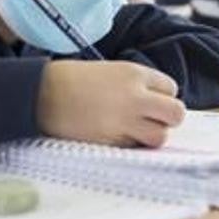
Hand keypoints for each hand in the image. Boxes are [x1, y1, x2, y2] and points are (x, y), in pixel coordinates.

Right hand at [37, 61, 184, 147]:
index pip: (171, 89)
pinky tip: (113, 135)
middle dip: (168, 118)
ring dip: (151, 136)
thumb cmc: (71, 80)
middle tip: (150, 119)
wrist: (42, 94)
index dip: (162, 97)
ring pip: (160, 137)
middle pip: (176, 113)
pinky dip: (129, 145)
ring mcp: (125, 121)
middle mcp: (135, 97)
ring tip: (133, 131)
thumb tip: (155, 105)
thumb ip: (135, 85)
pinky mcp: (112, 141)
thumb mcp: (109, 71)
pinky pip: (134, 148)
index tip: (148, 101)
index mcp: (134, 74)